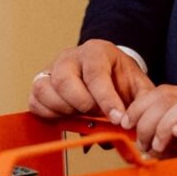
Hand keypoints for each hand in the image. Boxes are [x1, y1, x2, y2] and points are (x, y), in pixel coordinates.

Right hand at [28, 40, 154, 121]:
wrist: (107, 72)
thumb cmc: (120, 79)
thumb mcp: (137, 85)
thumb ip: (141, 102)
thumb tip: (133, 124)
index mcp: (96, 51)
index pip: (96, 73)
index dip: (106, 99)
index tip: (117, 118)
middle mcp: (70, 57)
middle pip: (64, 79)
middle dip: (82, 104)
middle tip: (96, 116)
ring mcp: (52, 69)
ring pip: (44, 89)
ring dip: (63, 109)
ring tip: (81, 116)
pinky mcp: (40, 84)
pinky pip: (34, 101)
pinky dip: (49, 113)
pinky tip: (66, 117)